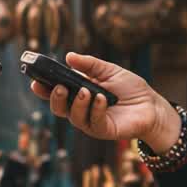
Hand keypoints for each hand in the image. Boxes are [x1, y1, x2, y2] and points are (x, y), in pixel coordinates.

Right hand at [28, 52, 178, 149]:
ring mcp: (90, 121)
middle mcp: (81, 109)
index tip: (35, 81)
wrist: (151, 105)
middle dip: (54, 97)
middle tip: (58, 86)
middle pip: (58, 108)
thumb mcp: (108, 70)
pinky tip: (102, 99)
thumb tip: (69, 56)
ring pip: (73, 116)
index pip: (55, 92)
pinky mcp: (103, 130)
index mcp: (78, 92)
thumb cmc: (130, 88)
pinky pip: (93, 122)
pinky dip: (95, 109)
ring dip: (76, 103)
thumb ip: (89, 64)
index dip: (43, 88)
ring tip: (86, 91)